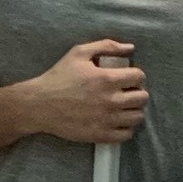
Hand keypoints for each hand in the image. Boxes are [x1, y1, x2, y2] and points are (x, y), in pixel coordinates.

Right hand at [28, 37, 149, 142]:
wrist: (39, 104)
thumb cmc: (58, 77)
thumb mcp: (79, 53)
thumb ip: (106, 46)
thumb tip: (130, 48)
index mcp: (106, 79)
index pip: (139, 77)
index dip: (136, 75)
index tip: (128, 77)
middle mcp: (110, 100)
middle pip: (142, 98)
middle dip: (138, 92)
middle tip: (128, 92)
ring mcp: (106, 120)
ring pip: (137, 117)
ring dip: (134, 110)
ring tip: (124, 107)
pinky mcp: (100, 135)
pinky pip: (126, 135)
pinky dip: (126, 128)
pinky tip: (117, 121)